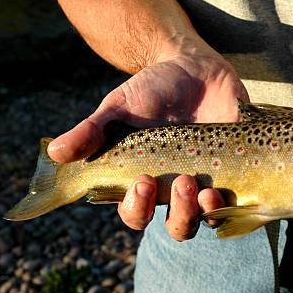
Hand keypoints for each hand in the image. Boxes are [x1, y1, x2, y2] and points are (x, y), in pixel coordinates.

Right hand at [48, 52, 248, 240]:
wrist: (195, 67)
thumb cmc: (152, 89)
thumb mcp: (120, 106)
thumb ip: (91, 130)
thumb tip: (54, 154)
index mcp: (144, 179)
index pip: (135, 212)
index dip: (136, 207)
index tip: (141, 181)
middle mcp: (175, 188)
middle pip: (177, 225)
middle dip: (179, 213)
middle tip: (182, 183)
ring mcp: (208, 181)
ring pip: (207, 218)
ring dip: (206, 211)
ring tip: (205, 188)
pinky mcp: (236, 170)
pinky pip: (238, 198)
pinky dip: (234, 198)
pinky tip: (228, 183)